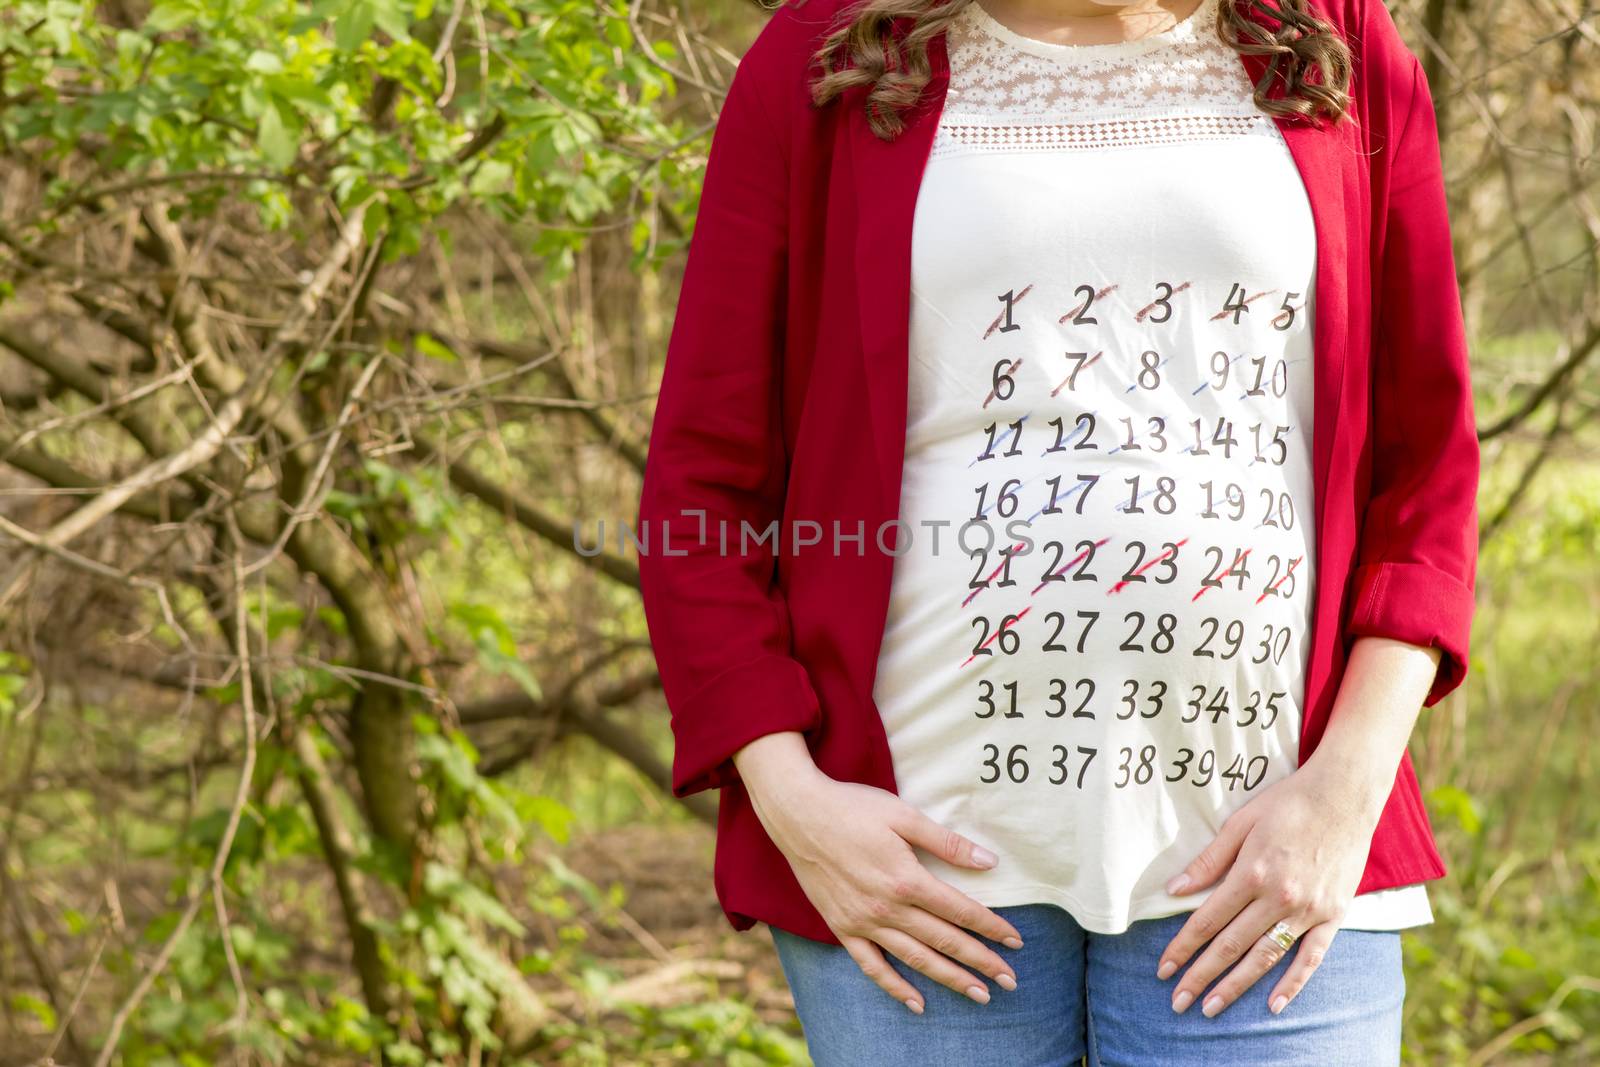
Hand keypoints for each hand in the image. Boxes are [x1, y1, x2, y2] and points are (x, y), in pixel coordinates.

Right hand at [735, 732, 1022, 1012]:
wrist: (798, 814)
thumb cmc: (853, 808)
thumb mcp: (904, 816)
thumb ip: (947, 843)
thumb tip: (989, 861)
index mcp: (907, 879)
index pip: (960, 911)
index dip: (991, 927)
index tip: (1016, 941)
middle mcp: (888, 908)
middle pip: (944, 941)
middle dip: (981, 962)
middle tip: (1009, 981)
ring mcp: (864, 922)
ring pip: (915, 959)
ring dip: (950, 979)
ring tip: (979, 995)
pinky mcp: (843, 927)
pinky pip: (872, 966)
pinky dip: (895, 987)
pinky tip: (917, 1003)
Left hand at [1153, 757, 1383, 1017]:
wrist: (1344, 795)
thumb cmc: (1287, 803)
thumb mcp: (1240, 823)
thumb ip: (1208, 861)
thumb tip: (1174, 889)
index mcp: (1251, 873)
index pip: (1207, 920)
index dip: (1182, 947)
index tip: (1163, 968)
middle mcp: (1278, 897)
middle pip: (1231, 945)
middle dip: (1200, 976)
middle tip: (1177, 1002)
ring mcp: (1308, 910)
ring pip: (1265, 957)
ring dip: (1236, 986)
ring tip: (1211, 1007)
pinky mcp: (1333, 915)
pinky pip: (1312, 957)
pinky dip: (1294, 983)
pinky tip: (1274, 1005)